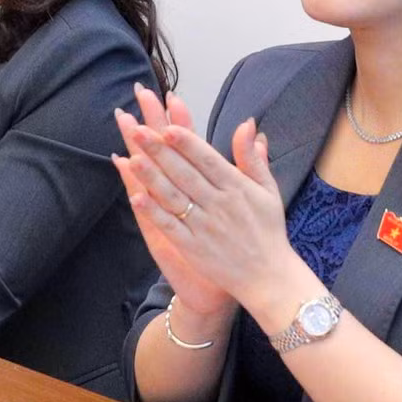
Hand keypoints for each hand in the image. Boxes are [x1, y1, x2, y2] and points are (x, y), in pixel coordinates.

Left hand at [112, 83, 309, 323]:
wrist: (269, 278)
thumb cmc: (268, 230)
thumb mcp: (268, 190)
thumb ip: (253, 157)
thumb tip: (247, 124)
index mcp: (237, 188)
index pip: (207, 159)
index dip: (187, 142)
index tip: (167, 126)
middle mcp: (219, 204)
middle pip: (184, 173)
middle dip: (160, 151)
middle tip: (137, 131)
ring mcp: (204, 227)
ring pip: (174, 197)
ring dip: (152, 177)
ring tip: (132, 158)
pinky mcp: (193, 247)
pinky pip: (170, 227)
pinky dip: (153, 212)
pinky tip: (136, 198)